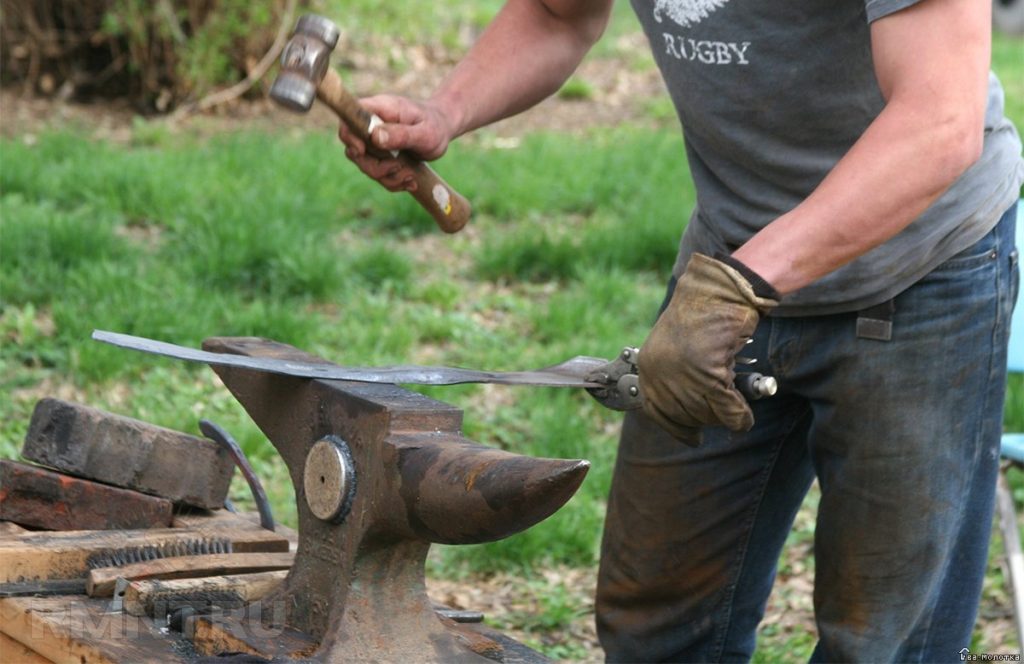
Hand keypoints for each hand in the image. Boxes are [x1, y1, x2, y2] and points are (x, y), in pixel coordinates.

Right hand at [337, 95, 455, 192]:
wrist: (443, 129)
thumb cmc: (436, 125)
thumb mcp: (425, 132)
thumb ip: (401, 134)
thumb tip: (375, 137)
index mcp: (379, 109)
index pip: (349, 120)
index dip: (349, 138)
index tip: (362, 151)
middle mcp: (371, 125)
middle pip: (354, 150)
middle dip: (375, 166)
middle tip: (399, 166)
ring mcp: (373, 142)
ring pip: (366, 166)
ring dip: (388, 177)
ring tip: (410, 175)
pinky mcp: (380, 156)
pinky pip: (378, 175)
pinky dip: (394, 182)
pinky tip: (411, 180)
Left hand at [638, 253, 778, 439]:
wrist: (720, 291)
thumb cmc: (704, 316)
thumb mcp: (676, 348)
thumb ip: (675, 378)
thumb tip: (689, 412)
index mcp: (648, 366)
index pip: (658, 411)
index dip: (678, 428)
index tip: (693, 438)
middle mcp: (659, 373)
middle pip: (685, 417)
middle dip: (707, 419)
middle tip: (723, 412)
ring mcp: (682, 374)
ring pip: (707, 415)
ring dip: (724, 415)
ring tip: (734, 404)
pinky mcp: (708, 374)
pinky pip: (728, 410)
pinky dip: (740, 417)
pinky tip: (745, 417)